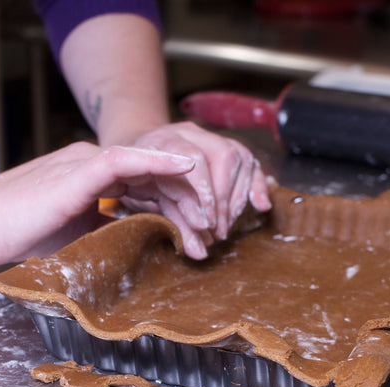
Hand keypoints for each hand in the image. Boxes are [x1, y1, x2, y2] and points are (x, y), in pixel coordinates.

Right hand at [0, 142, 195, 266]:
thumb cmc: (15, 233)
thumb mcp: (75, 236)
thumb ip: (106, 232)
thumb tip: (141, 248)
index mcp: (93, 177)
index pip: (148, 187)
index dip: (178, 207)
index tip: (199, 234)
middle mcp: (93, 163)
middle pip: (155, 177)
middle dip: (189, 203)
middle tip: (212, 232)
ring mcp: (85, 163)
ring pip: (148, 168)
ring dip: (182, 191)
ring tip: (209, 215)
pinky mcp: (76, 171)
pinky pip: (125, 159)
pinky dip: (158, 162)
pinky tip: (186, 169)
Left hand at [118, 122, 271, 258]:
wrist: (128, 156)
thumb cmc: (129, 184)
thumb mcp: (138, 202)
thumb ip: (169, 223)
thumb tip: (200, 252)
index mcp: (158, 142)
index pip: (191, 159)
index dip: (204, 194)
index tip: (207, 226)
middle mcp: (184, 132)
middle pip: (221, 154)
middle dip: (223, 198)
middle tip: (218, 231)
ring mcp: (204, 135)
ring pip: (236, 155)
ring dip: (237, 196)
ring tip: (226, 225)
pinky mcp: (220, 144)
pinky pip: (246, 159)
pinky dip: (255, 183)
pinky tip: (260, 205)